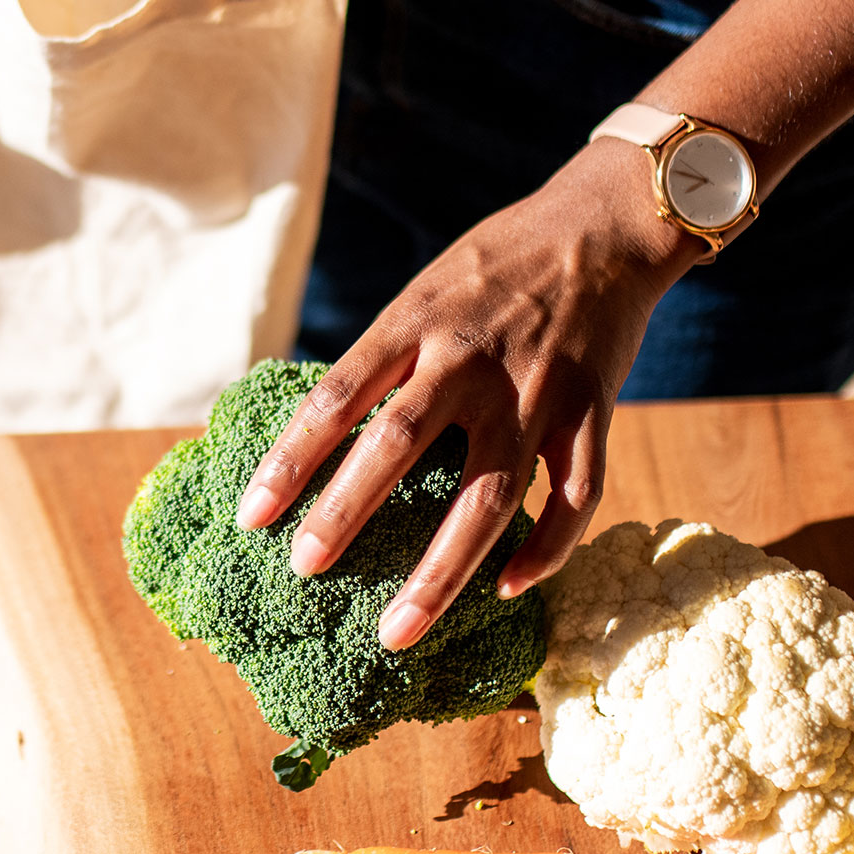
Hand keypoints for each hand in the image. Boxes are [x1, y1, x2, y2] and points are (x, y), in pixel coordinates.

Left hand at [233, 141, 701, 647]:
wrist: (604, 224)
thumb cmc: (496, 266)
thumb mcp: (424, 292)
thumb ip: (385, 358)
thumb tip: (322, 434)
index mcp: (415, 323)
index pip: (336, 397)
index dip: (289, 460)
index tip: (250, 516)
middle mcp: (470, 358)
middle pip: (398, 446)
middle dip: (345, 514)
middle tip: (303, 571)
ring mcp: (535, 389)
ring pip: (487, 495)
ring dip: (441, 571)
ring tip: (396, 629)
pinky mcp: (591, 410)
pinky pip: (574, 496)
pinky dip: (545, 549)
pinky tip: (509, 587)